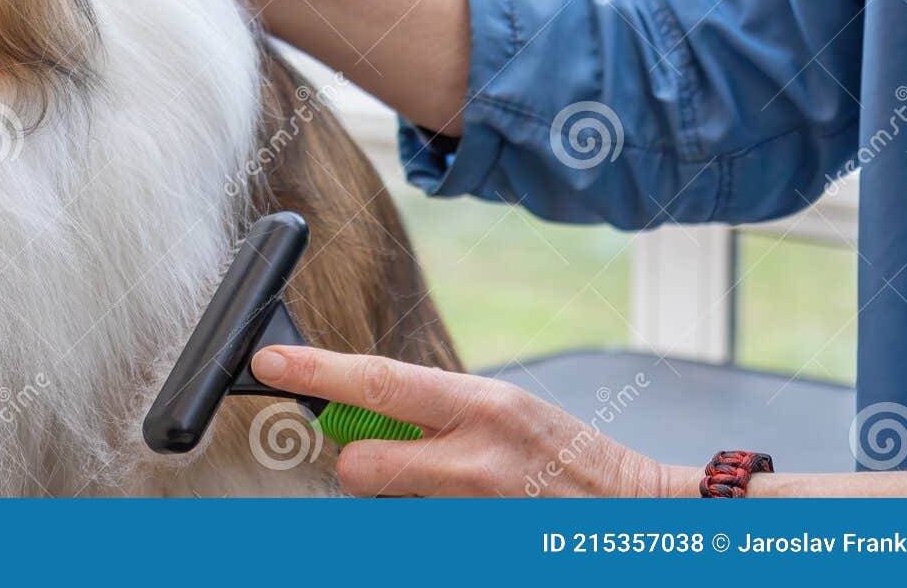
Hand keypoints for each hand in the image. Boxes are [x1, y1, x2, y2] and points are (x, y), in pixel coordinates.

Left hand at [252, 345, 672, 496]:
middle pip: (362, 463)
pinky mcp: (477, 544)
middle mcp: (476, 454)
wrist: (637, 515)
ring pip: (386, 507)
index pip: (379, 380)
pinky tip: (474, 516)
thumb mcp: (503, 412)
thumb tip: (362, 413)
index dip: (316, 371)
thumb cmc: (569, 460)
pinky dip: (431, 524)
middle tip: (388, 462)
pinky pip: (420, 533)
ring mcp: (478, 510)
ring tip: (459, 493)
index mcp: (481, 403)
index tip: (269, 361)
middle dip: (357, 464)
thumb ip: (433, 413)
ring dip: (401, 500)